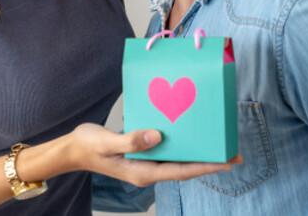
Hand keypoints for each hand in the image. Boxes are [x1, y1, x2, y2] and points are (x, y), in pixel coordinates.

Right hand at [70, 123, 241, 186]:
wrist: (72, 149)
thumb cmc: (88, 145)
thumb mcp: (107, 142)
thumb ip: (131, 141)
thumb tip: (158, 137)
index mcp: (142, 171)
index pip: (181, 171)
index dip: (206, 166)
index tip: (228, 161)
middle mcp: (147, 171)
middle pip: (185, 168)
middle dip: (210, 162)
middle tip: (235, 153)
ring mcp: (145, 164)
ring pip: (178, 161)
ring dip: (199, 154)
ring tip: (218, 145)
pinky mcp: (142, 155)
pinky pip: (168, 153)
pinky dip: (183, 146)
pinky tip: (190, 135)